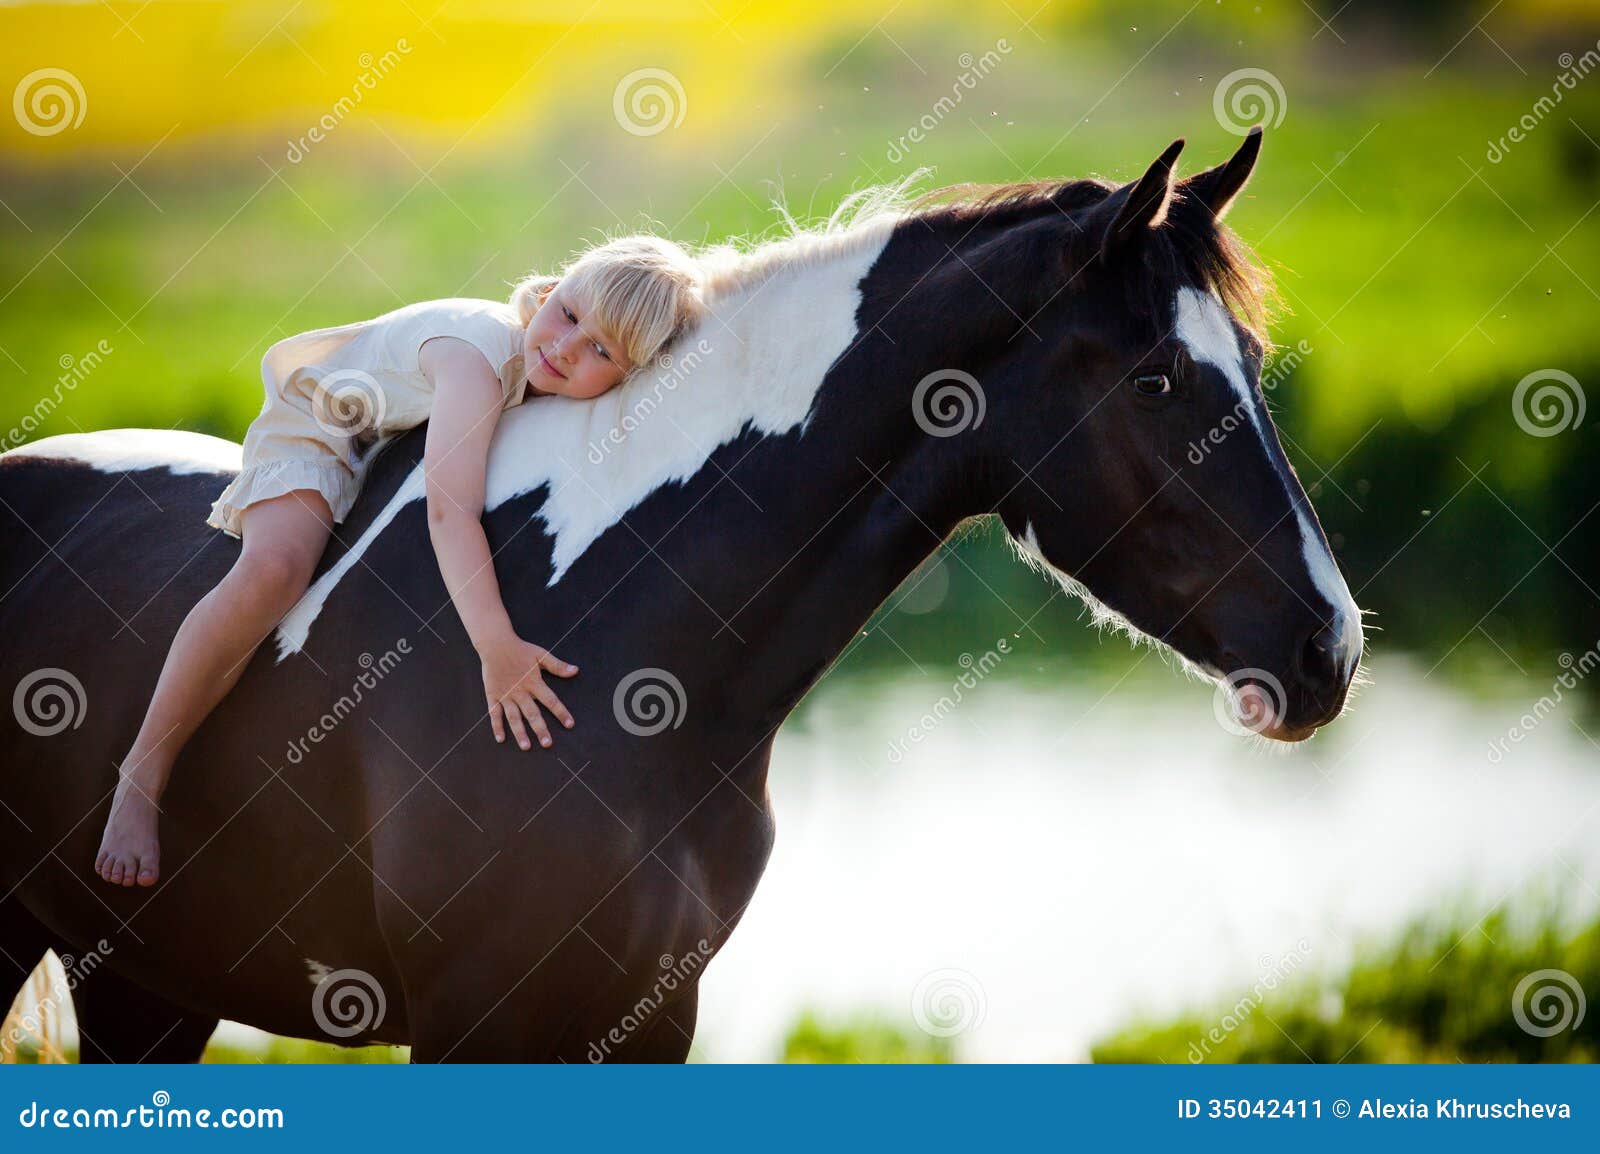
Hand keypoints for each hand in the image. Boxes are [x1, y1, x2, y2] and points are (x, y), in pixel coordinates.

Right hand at [480, 635, 578, 749]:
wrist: (496, 644)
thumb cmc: (520, 649)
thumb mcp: (541, 654)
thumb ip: (557, 665)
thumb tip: (575, 670)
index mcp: (534, 682)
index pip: (551, 700)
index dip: (561, 712)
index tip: (570, 724)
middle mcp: (520, 691)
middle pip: (532, 713)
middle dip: (540, 729)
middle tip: (548, 743)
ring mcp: (505, 695)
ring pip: (514, 717)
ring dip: (520, 732)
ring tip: (526, 746)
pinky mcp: (493, 695)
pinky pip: (494, 713)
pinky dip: (496, 726)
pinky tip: (501, 739)